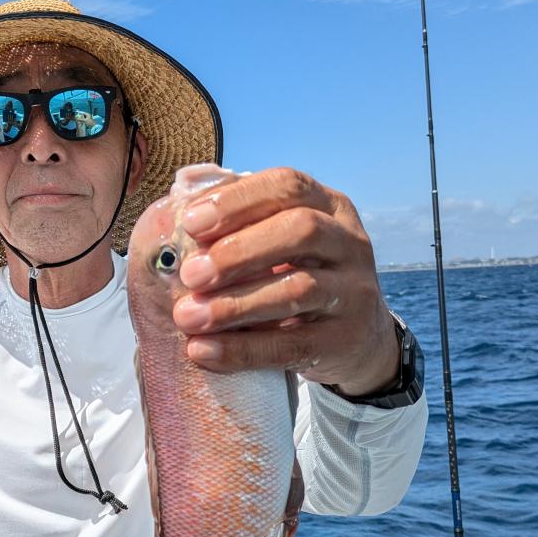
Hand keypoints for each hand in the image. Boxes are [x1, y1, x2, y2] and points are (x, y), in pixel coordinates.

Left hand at [173, 168, 399, 394]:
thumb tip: (179, 200)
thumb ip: (242, 220)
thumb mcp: (282, 241)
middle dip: (238, 252)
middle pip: (301, 231)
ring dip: (235, 304)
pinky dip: (243, 349)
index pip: (288, 186)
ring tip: (188, 317)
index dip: (238, 201)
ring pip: (298, 290)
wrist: (358, 338)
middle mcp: (350, 242)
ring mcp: (354, 292)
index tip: (190, 224)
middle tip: (190, 275)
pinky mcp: (346, 340)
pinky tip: (204, 351)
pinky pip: (292, 345)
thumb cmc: (302, 276)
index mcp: (330, 206)